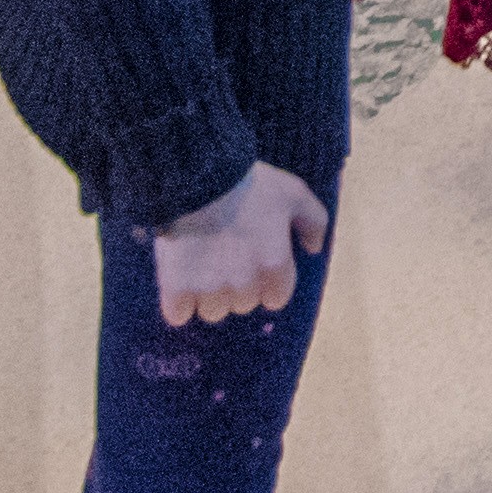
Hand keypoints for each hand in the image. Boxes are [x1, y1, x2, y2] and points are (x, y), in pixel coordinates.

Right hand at [153, 162, 330, 325]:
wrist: (198, 178)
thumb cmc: (250, 184)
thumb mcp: (293, 192)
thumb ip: (314, 221)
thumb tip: (314, 249)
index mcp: (275, 265)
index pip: (276, 299)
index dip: (267, 284)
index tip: (255, 267)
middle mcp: (245, 285)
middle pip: (243, 304)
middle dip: (238, 287)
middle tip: (226, 258)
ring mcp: (210, 289)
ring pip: (212, 311)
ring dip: (208, 296)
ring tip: (202, 267)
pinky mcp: (176, 290)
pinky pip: (178, 314)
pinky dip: (178, 304)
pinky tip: (179, 282)